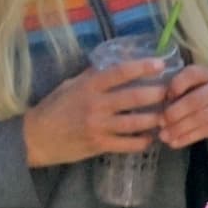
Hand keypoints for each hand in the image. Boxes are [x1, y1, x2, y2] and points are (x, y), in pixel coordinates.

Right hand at [22, 57, 171, 168]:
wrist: (36, 138)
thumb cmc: (54, 107)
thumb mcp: (71, 85)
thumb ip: (92, 76)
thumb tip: (115, 62)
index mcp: (89, 85)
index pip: (120, 72)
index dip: (142, 67)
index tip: (160, 64)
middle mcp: (96, 104)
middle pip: (134, 97)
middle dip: (157, 94)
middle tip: (171, 92)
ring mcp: (98, 126)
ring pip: (135, 122)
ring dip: (154, 119)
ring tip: (167, 115)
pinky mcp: (99, 145)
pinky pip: (128, 144)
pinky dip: (142, 141)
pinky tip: (151, 138)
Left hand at [159, 64, 207, 158]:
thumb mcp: (197, 89)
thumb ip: (180, 92)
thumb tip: (158, 103)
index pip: (192, 74)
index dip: (177, 85)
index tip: (165, 97)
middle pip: (195, 100)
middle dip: (175, 113)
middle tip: (160, 122)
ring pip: (200, 118)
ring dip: (179, 128)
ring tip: (163, 136)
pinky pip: (205, 131)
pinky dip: (188, 138)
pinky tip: (175, 142)